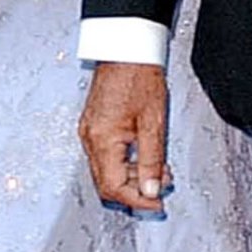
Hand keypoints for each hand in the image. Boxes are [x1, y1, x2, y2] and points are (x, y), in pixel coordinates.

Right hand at [78, 62, 169, 213]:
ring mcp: (89, 131)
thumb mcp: (153, 122)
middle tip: (162, 185)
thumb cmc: (139, 76)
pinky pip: (105, 155)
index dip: (137, 201)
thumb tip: (151, 190)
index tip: (157, 204)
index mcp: (102, 140)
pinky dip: (125, 162)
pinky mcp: (94, 124)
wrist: (127, 48)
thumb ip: (152, 160)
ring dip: (132, 176)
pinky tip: (144, 155)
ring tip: (159, 168)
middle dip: (136, 190)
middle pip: (107, 183)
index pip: (114, 188)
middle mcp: (90, 138)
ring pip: (107, 170)